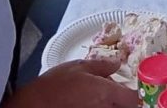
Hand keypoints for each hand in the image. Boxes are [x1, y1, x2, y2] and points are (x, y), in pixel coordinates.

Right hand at [5, 59, 136, 107]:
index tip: (130, 91)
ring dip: (112, 106)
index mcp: (106, 93)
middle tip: (115, 96)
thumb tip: (117, 64)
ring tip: (99, 100)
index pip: (133, 99)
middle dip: (123, 103)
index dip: (134, 95)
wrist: (32, 107)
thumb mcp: (78, 66)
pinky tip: (89, 105)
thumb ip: (102, 66)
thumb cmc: (53, 87)